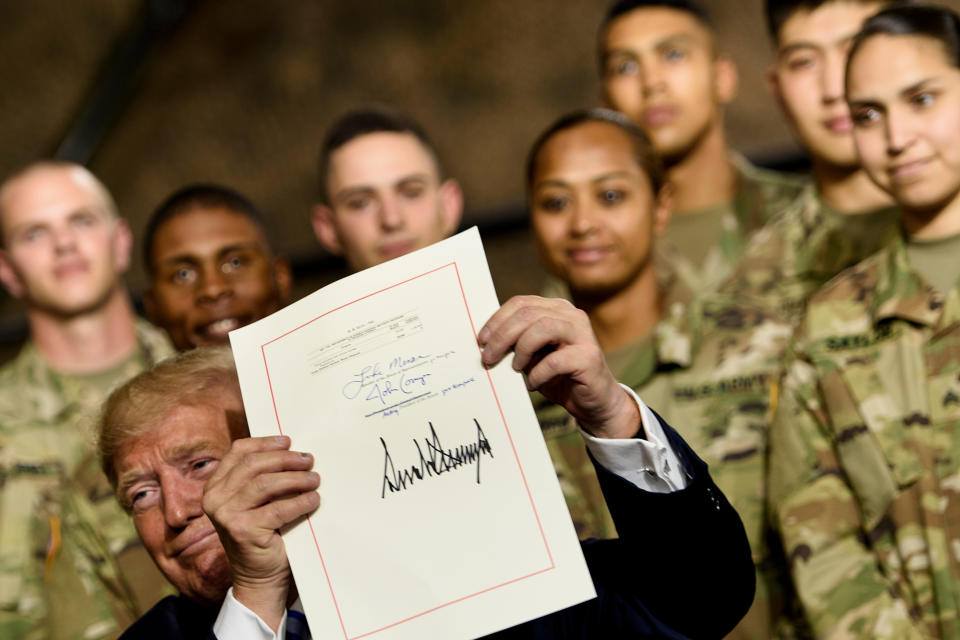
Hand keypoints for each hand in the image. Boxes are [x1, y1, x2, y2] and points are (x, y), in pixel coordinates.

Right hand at [201, 435, 319, 631]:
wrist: (261, 576)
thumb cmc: (264, 532)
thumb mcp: (256, 500)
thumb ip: (261, 476)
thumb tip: (293, 448)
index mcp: (215, 485)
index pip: (239, 451)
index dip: (266, 443)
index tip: (289, 441)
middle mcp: (214, 499)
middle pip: (253, 464)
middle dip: (285, 459)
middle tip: (308, 459)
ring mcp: (225, 515)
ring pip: (265, 483)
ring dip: (295, 478)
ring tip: (314, 479)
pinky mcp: (242, 530)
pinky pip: (278, 508)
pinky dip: (300, 501)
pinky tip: (313, 499)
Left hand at [477, 296, 638, 438]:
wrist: (593, 402)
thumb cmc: (558, 377)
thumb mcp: (532, 356)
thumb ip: (515, 343)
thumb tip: (485, 342)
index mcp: (556, 309)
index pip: (521, 303)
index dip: (497, 320)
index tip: (481, 340)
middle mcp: (571, 315)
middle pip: (528, 313)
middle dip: (502, 335)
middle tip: (488, 357)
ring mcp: (582, 334)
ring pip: (543, 328)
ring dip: (521, 349)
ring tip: (515, 368)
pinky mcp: (589, 357)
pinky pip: (555, 361)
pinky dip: (538, 373)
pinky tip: (532, 384)